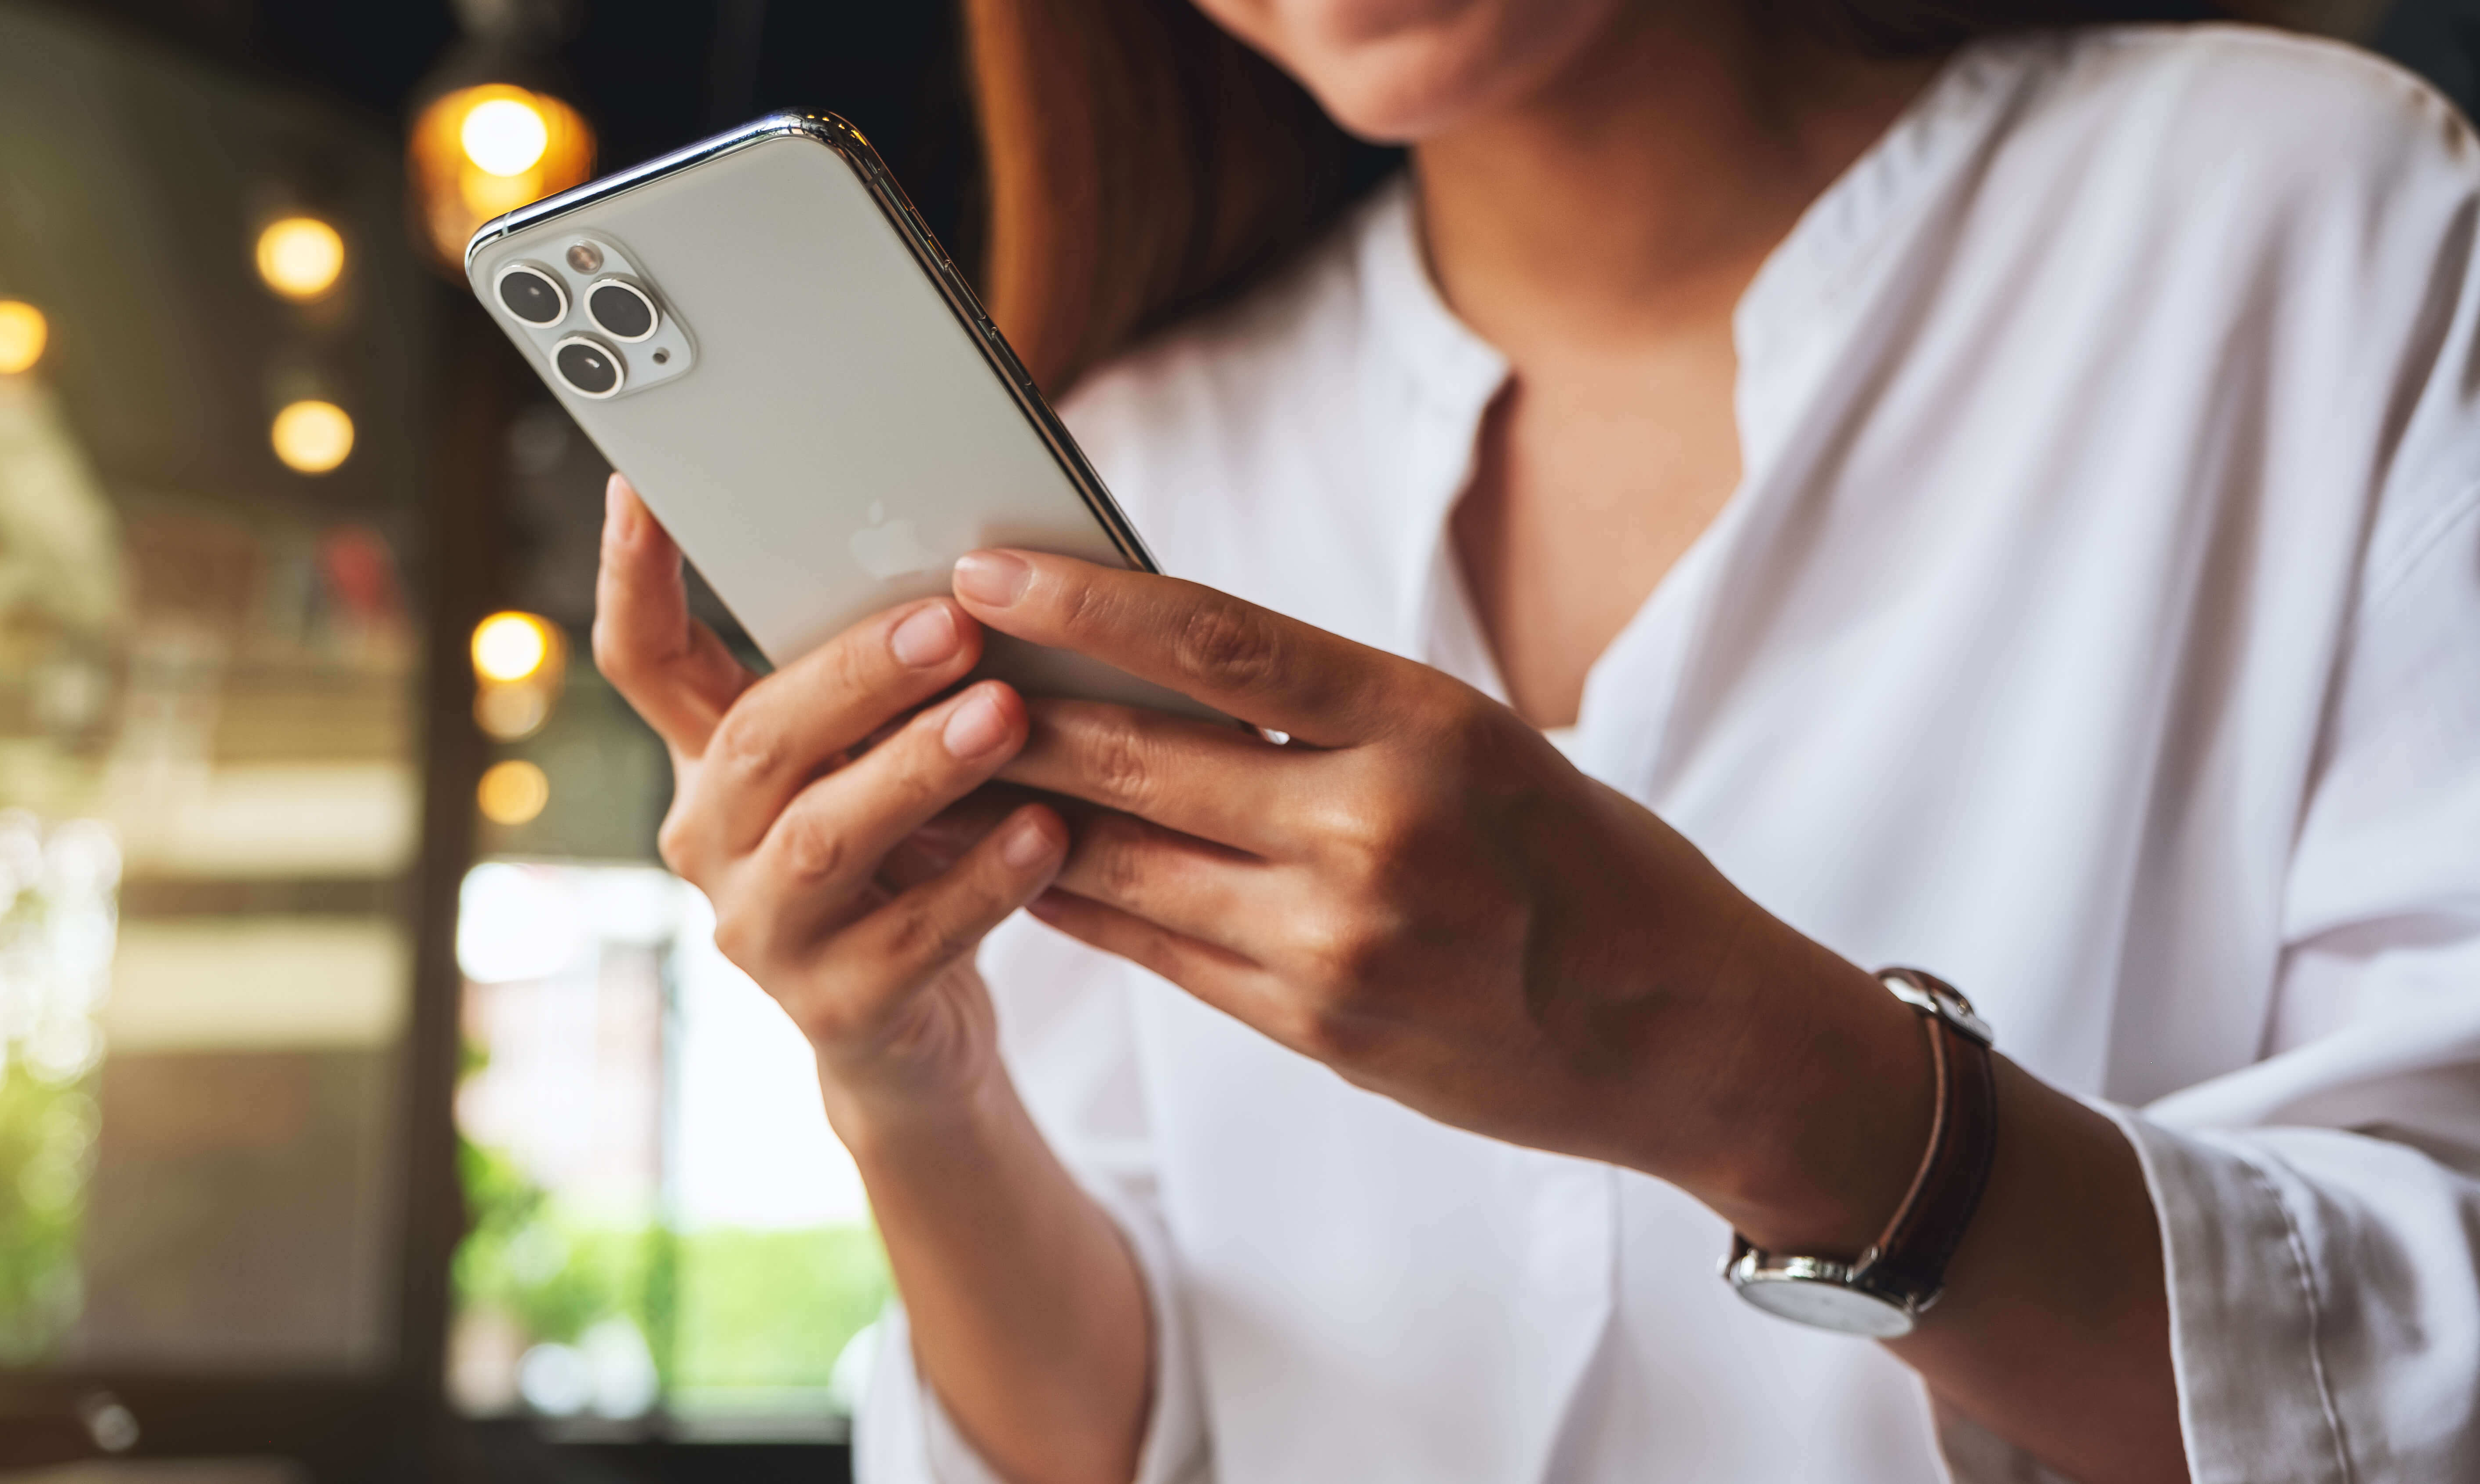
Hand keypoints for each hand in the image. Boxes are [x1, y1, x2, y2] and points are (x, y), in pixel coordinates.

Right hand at [591, 478, 1069, 1123]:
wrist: (914, 1036)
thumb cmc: (906, 861)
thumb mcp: (870, 764)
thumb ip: (879, 685)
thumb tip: (964, 562)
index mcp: (712, 765)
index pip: (642, 660)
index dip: (633, 576)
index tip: (642, 488)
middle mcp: (713, 844)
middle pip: (757, 739)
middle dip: (856, 674)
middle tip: (952, 621)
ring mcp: (765, 934)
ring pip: (827, 838)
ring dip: (920, 769)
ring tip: (1006, 716)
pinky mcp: (838, 1010)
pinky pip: (913, 937)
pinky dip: (983, 880)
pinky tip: (1045, 832)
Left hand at [948, 548, 1933, 1251]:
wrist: (1682, 1030)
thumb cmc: (1582, 861)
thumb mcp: (1478, 743)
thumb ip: (1329, 712)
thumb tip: (1159, 660)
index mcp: (1427, 724)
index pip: (1217, 641)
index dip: (1084, 603)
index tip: (987, 569)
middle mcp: (1375, 826)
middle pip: (1140, 755)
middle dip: (1010, 710)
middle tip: (909, 664)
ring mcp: (1339, 938)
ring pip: (1123, 860)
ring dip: (1010, 813)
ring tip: (920, 764)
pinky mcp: (1315, 1024)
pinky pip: (1155, 948)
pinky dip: (1073, 898)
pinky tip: (1012, 862)